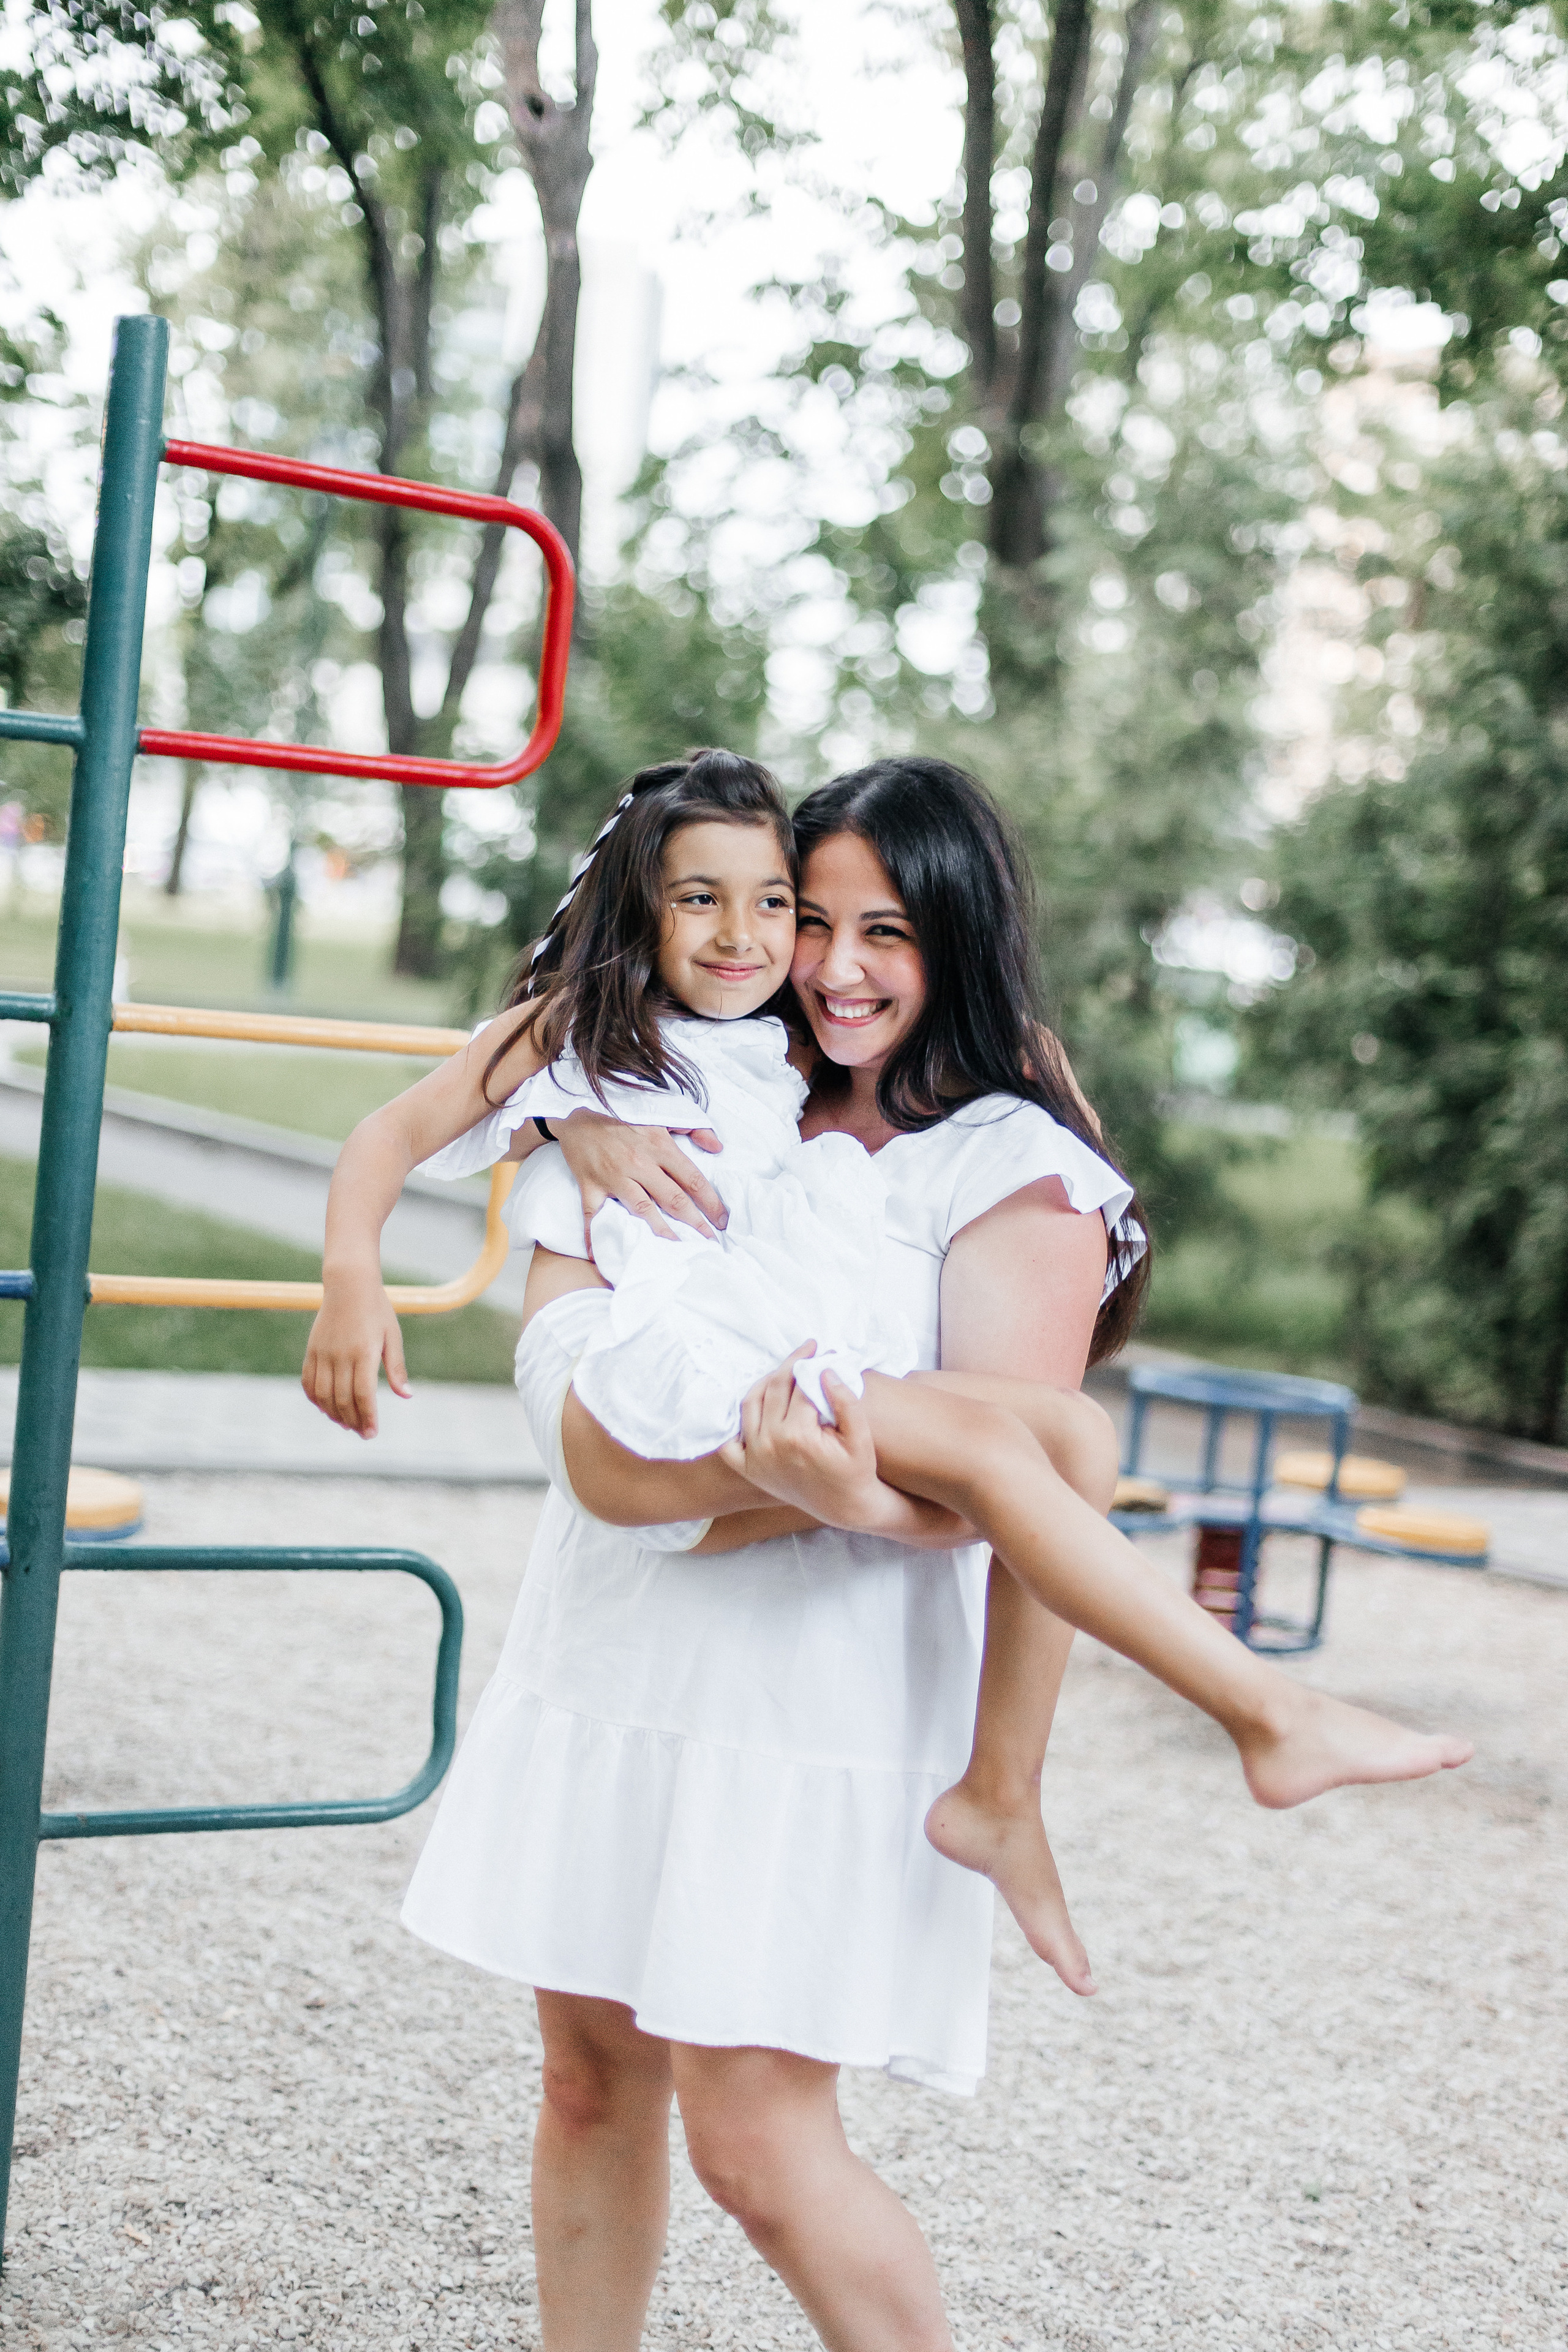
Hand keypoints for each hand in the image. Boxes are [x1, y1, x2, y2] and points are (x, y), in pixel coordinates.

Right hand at [301, 1263, 409, 1437]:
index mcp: (364, 1353)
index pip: (364, 1395)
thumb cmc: (377, 1311)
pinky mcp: (312, 1350)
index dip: (368, 1417)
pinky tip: (326, 1408)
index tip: (372, 1433)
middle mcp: (341, 1355)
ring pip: (323, 1395)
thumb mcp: (392, 1336)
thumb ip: (396, 1368)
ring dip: (334, 1414)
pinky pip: (308, 1382)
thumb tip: (406, 1396)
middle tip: (363, 1433)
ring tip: (347, 1424)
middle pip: (343, 1399)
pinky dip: (315, 1399)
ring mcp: (323, 1353)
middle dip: (353, 1421)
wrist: (349, 1285)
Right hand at [555, 1109, 726, 1250]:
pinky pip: (594, 1216)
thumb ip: (693, 1128)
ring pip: (643, 1211)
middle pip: (674, 1199)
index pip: (693, 1179)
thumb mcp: (661, 1115)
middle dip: (695, 1224)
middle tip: (709, 1243)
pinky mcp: (591, 1187)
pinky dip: (596, 1236)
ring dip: (663, 1233)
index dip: (711, 1203)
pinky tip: (601, 1255)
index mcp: (660, 1146)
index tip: (722, 1221)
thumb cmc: (622, 1117)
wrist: (577, 1114)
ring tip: (678, 1251)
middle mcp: (640, 1164)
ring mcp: (615, 1178)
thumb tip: (718, 1146)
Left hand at [720, 1350, 972, 1546]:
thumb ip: (845, 1402)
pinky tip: (758, 1406)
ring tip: (786, 1370)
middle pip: (775, 1388)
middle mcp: (770, 1444)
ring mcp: (755, 1457)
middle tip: (807, 1351)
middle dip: (792, 1364)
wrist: (845, 1508)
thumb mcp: (861, 1437)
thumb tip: (826, 1370)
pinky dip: (738, 1422)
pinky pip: (731, 1439)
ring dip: (766, 1381)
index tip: (825, 1351)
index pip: (801, 1386)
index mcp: (798, 1436)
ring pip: (751, 1403)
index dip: (815, 1364)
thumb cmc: (857, 1472)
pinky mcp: (748, 1469)